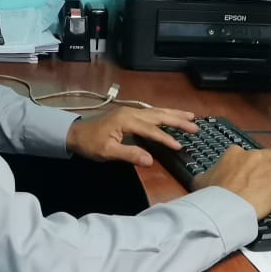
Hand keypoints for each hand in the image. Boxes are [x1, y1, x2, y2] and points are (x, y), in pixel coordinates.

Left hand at [65, 106, 197, 166]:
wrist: (75, 133)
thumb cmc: (90, 144)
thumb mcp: (107, 152)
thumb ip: (129, 154)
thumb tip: (150, 160)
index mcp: (127, 120)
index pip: (152, 130)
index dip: (166, 138)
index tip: (180, 146)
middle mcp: (131, 112)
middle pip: (158, 115)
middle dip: (178, 120)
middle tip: (196, 126)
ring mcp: (130, 111)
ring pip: (156, 111)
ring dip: (173, 114)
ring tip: (191, 116)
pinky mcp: (129, 114)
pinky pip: (151, 112)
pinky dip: (164, 114)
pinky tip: (170, 115)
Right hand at [193, 147, 270, 218]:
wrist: (227, 205)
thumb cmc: (213, 194)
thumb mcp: (201, 180)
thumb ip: (206, 175)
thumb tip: (202, 178)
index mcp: (235, 154)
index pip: (246, 155)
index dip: (251, 163)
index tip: (252, 171)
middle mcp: (255, 156)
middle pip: (269, 156)